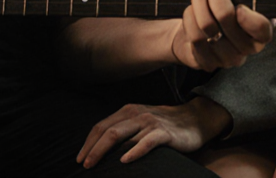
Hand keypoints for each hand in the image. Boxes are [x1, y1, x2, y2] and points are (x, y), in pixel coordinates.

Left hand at [76, 97, 231, 167]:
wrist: (195, 119)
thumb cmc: (165, 124)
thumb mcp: (141, 121)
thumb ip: (125, 129)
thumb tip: (102, 147)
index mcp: (127, 110)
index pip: (101, 126)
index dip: (88, 143)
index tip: (80, 158)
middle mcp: (136, 114)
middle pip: (107, 131)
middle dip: (92, 149)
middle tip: (84, 165)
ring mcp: (150, 122)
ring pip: (121, 136)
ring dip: (104, 152)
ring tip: (95, 165)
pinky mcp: (164, 133)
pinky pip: (146, 143)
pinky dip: (133, 152)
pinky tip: (124, 161)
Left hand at [171, 0, 273, 70]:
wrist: (201, 26)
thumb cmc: (227, 3)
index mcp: (262, 31)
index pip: (262, 30)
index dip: (248, 17)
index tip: (237, 4)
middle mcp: (247, 49)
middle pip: (226, 21)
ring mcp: (227, 58)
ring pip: (206, 29)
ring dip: (197, 5)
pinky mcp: (207, 62)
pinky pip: (194, 38)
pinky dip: (189, 19)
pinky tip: (191, 11)